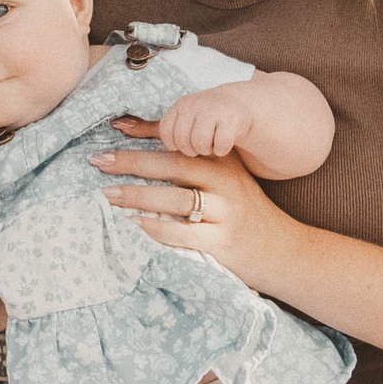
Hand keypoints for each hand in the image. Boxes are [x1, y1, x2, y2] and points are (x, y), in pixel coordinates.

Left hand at [97, 129, 293, 292]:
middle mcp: (225, 182)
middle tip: (98, 162)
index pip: (177, 144)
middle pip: (172, 165)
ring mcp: (225, 211)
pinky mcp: (223, 241)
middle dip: (132, 163)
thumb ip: (187, 160)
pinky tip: (137, 225)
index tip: (109, 136)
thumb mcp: (223, 179)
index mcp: (222, 162)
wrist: (284, 249)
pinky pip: (184, 233)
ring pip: (175, 199)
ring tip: (108, 196)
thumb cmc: (242, 211)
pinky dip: (158, 228)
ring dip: (137, 196)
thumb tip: (135, 134)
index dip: (143, 137)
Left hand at [155, 84, 262, 159]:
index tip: (184, 144)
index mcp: (180, 106)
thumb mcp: (177, 120)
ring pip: (200, 144)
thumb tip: (117, 126)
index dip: (175, 145)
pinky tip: (224, 144)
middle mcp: (195, 104)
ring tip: (211, 144)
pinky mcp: (232, 119)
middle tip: (200, 146)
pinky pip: (220, 145)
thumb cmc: (202, 119)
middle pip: (182, 140)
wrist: (239, 107)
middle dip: (191, 150)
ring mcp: (214, 110)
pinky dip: (221, 150)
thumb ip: (148, 127)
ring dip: (206, 150)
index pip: (166, 133)